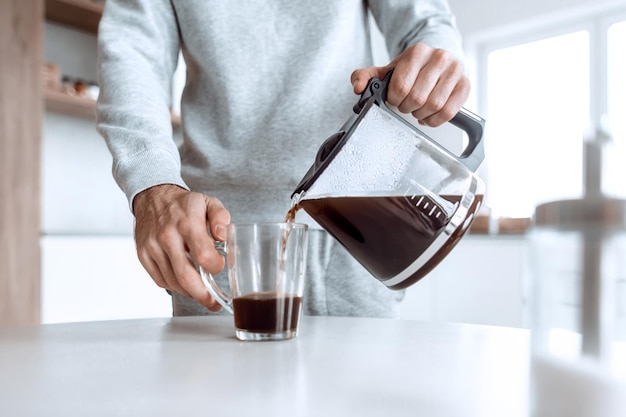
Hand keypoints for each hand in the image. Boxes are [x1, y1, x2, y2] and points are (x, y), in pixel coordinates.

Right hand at [132, 184, 230, 310]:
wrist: (152, 196)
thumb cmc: (183, 203)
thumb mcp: (208, 202)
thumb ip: (221, 217)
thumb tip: (224, 236)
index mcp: (187, 223)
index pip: (203, 255)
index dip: (215, 267)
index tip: (220, 266)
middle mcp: (167, 237)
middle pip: (185, 276)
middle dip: (203, 295)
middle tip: (214, 303)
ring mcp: (152, 247)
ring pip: (172, 282)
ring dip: (190, 294)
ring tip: (202, 295)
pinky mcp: (143, 255)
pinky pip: (160, 280)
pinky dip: (175, 287)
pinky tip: (186, 286)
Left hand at [351, 42, 469, 126]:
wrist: (435, 62)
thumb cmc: (411, 69)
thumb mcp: (386, 70)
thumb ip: (365, 77)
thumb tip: (358, 88)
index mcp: (417, 52)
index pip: (401, 86)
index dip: (394, 100)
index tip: (394, 100)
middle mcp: (439, 58)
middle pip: (418, 98)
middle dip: (407, 108)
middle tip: (405, 106)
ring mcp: (455, 71)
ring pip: (434, 106)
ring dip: (421, 114)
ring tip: (417, 110)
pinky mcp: (465, 85)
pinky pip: (449, 112)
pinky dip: (435, 120)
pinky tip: (428, 116)